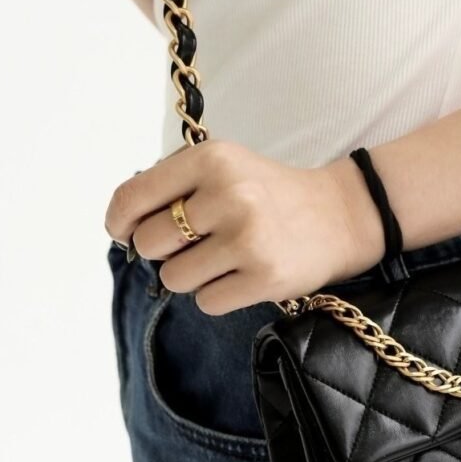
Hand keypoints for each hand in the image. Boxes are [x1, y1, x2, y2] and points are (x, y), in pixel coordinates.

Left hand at [103, 139, 383, 315]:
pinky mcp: (265, 278)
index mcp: (212, 160)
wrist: (342, 214)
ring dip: (192, 275)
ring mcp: (248, 239)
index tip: (123, 231)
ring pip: (175, 278)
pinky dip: (218, 294)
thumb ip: (172, 184)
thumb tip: (121, 225)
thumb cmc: (270, 192)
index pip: (133, 197)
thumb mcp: (224, 166)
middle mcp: (229, 195)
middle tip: (193, 243)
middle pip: (149, 243)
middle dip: (162, 250)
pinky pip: (206, 302)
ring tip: (224, 259)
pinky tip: (243, 274)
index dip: (118, 222)